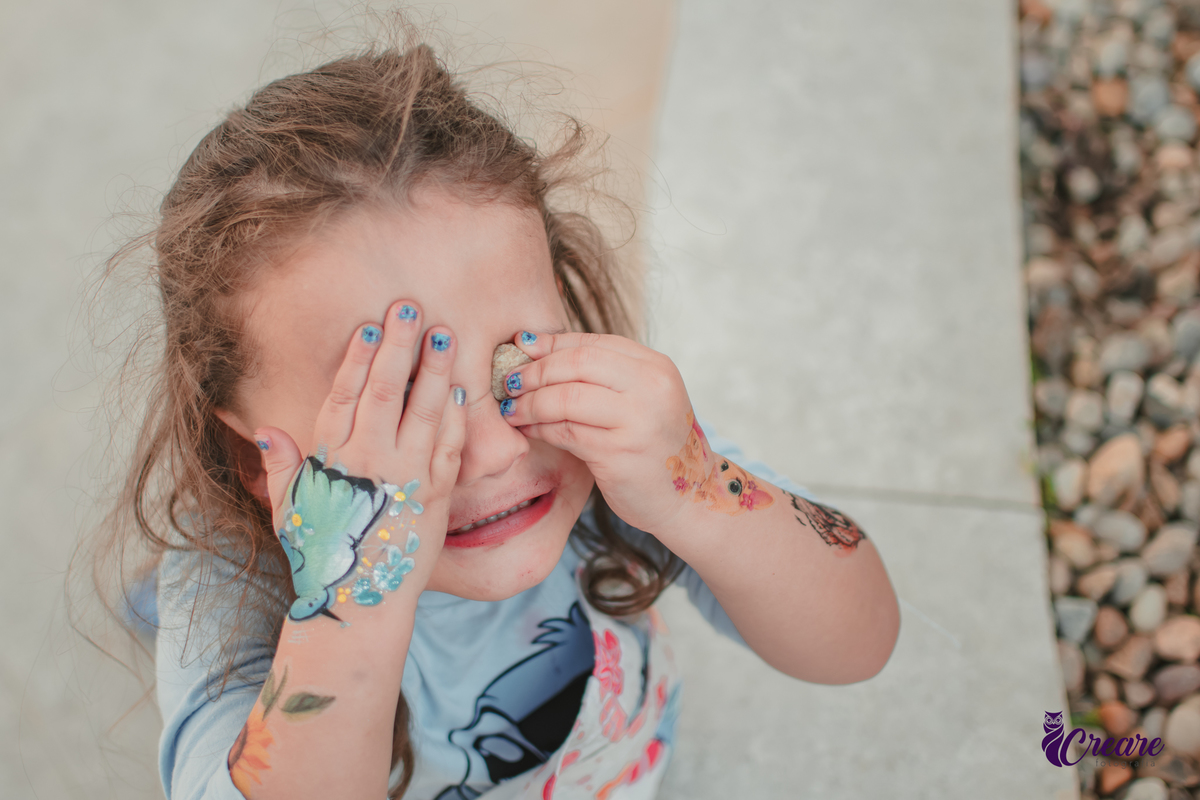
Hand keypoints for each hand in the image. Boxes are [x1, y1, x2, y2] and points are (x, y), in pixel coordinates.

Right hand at [252, 300, 465, 621]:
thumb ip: (282, 465)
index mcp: (332, 458)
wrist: (360, 601)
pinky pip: (450, 447)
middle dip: (399, 346)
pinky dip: (457, 415)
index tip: (371, 325)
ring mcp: (406, 476)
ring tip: (445, 335)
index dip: (359, 357)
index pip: (345, 395)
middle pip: (386, 390)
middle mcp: (370, 461)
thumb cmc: (322, 553)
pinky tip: (461, 387)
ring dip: (435, 370)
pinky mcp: (436, 494)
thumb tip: (264, 429)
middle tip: (411, 308)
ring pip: (424, 411)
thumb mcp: (291, 508)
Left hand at [496, 330, 696, 533]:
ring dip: (530, 403)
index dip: (550, 345)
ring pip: (566, 398)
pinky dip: (540, 428)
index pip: (592, 343)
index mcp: (656, 367)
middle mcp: (651, 388)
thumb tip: (533, 346)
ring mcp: (638, 421)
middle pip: (576, 364)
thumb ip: (601, 374)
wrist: (689, 497)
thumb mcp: (641, 398)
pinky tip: (529, 429)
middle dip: (535, 372)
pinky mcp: (619, 454)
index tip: (520, 350)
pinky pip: (566, 432)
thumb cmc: (655, 444)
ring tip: (512, 409)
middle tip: (509, 382)